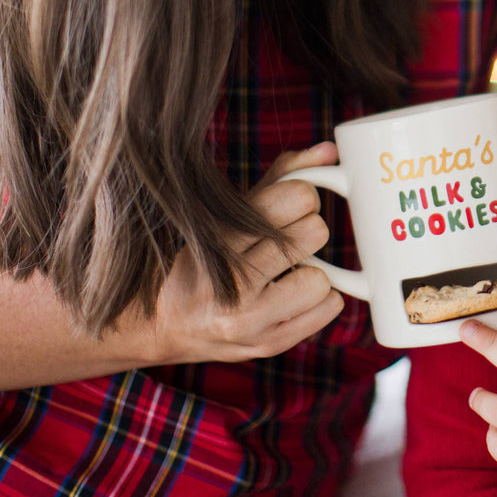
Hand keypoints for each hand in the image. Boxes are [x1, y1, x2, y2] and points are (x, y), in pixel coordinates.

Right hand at [143, 143, 344, 364]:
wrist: (167, 323)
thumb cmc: (208, 256)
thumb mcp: (232, 211)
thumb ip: (282, 176)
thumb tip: (330, 152)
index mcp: (219, 237)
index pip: (294, 197)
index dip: (302, 195)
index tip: (290, 203)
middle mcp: (231, 281)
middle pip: (314, 233)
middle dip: (307, 231)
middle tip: (285, 241)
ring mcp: (249, 319)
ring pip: (322, 277)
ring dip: (312, 272)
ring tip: (284, 274)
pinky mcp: (268, 344)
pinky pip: (330, 306)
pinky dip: (319, 299)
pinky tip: (289, 297)